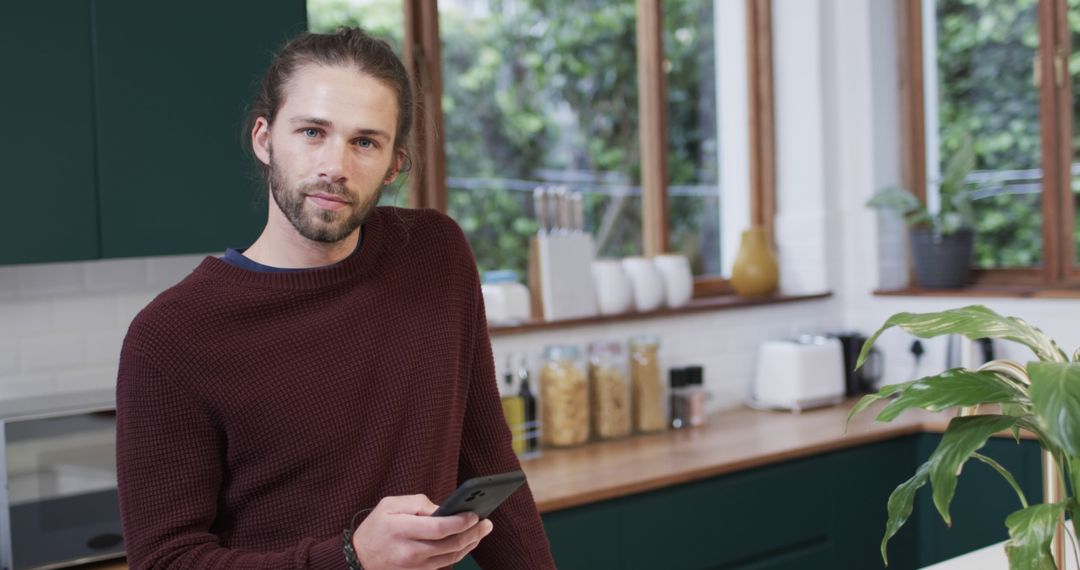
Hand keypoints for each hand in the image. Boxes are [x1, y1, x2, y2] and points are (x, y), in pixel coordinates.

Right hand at [351, 494, 493, 569]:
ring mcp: (415, 566)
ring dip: (470, 544)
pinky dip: (459, 552)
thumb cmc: (375, 528)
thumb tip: (442, 509)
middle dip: (473, 533)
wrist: (357, 559)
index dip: (461, 522)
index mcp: (402, 529)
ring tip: (482, 530)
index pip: (440, 528)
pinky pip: (445, 563)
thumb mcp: (389, 505)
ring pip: (452, 557)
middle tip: (487, 522)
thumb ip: (417, 503)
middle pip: (450, 544)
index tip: (475, 514)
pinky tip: (467, 541)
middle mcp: (411, 551)